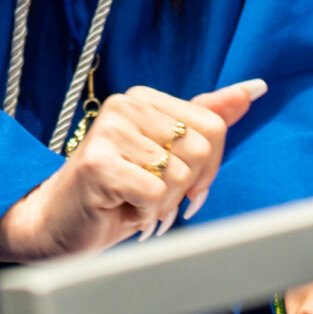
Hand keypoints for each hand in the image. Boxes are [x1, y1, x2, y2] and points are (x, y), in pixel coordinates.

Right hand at [0, 79, 266, 263]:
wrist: (59, 224)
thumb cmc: (115, 193)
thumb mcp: (167, 155)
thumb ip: (207, 119)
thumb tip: (253, 88)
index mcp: (144, 98)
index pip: (213, 126)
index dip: (207, 167)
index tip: (181, 184)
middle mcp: (125, 105)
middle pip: (200, 150)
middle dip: (184, 188)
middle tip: (151, 197)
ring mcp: (109, 131)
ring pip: (178, 175)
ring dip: (161, 204)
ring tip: (131, 202)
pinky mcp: (98, 163)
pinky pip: (154, 194)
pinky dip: (143, 214)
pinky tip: (119, 209)